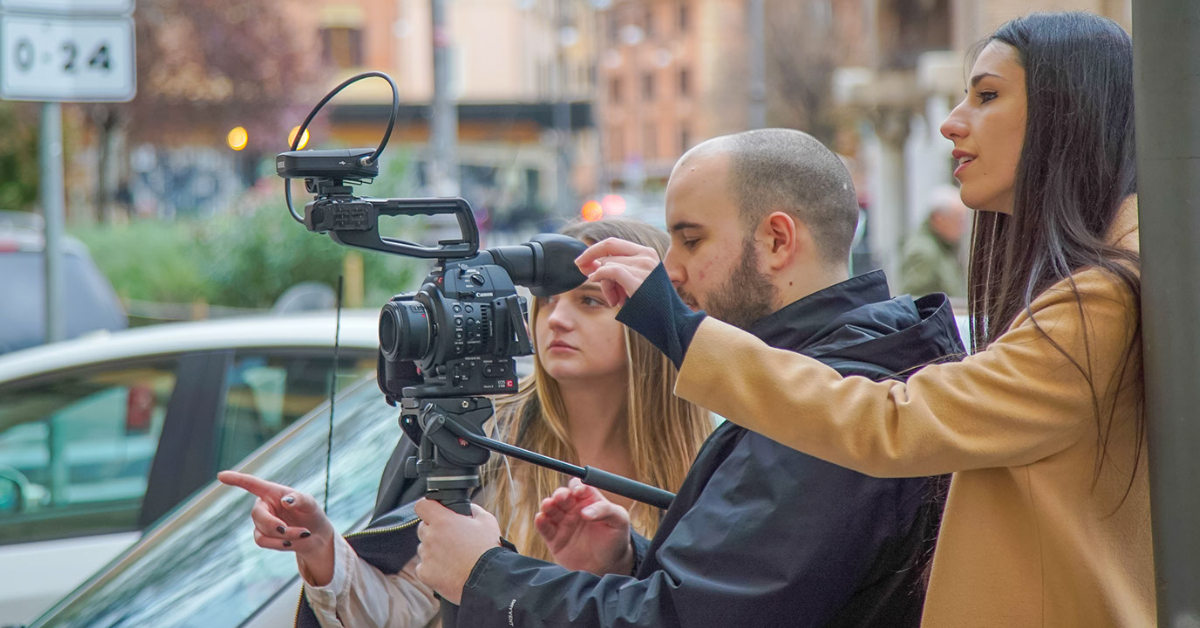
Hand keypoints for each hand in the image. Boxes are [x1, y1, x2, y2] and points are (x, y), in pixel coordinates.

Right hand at [217, 471, 336, 585]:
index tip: (221, 476)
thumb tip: (285, 501)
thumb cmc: (310, 513)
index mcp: (272, 492)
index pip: (251, 484)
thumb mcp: (310, 503)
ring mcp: (260, 522)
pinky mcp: (262, 537)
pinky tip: (292, 542)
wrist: (315, 536)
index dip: (236, 479)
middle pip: (257, 515)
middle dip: (275, 524)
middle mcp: (263, 506)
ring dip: (284, 535)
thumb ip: (300, 499)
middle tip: (290, 529)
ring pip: (263, 531)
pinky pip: (263, 542)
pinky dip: (279, 543)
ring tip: (303, 533)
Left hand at [414, 499, 501, 605]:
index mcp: (443, 521)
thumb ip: (473, 510)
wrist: (488, 580)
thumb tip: (468, 509)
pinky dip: (432, 568)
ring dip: (433, 550)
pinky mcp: (425, 574)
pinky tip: (448, 570)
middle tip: (450, 539)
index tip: (433, 512)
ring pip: (423, 548)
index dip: (428, 507)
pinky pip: (423, 567)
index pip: (422, 506)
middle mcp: (431, 537)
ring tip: (453, 558)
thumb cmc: (488, 550)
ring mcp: (426, 556)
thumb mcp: (487, 521)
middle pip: (422, 528)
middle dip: (433, 530)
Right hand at [534, 478, 633, 575]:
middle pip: (562, 495)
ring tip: (548, 505)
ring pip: (551, 509)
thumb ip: (605, 510)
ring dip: (548, 504)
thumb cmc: (615, 539)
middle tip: (562, 498)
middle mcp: (574, 509)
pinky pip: (544, 527)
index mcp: (589, 500)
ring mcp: (562, 523)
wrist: (608, 566)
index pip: (579, 487)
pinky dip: (540, 521)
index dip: (577, 486)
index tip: (578, 492)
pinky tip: (541, 518)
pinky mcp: (554, 538)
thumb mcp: (619, 520)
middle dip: (560, 494)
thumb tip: (585, 512)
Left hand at [575, 238, 660, 307]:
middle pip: (608, 255)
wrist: (670, 323)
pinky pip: (610, 271)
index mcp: (646, 253)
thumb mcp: (629, 283)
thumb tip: (584, 263)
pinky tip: (602, 288)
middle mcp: (646, 256)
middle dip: (598, 272)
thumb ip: (611, 270)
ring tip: (616, 301)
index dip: (592, 251)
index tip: (580, 262)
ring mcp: (644, 267)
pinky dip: (600, 277)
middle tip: (603, 291)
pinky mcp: (639, 280)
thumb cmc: (649, 305)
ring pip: (607, 265)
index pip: (612, 243)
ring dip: (605, 284)